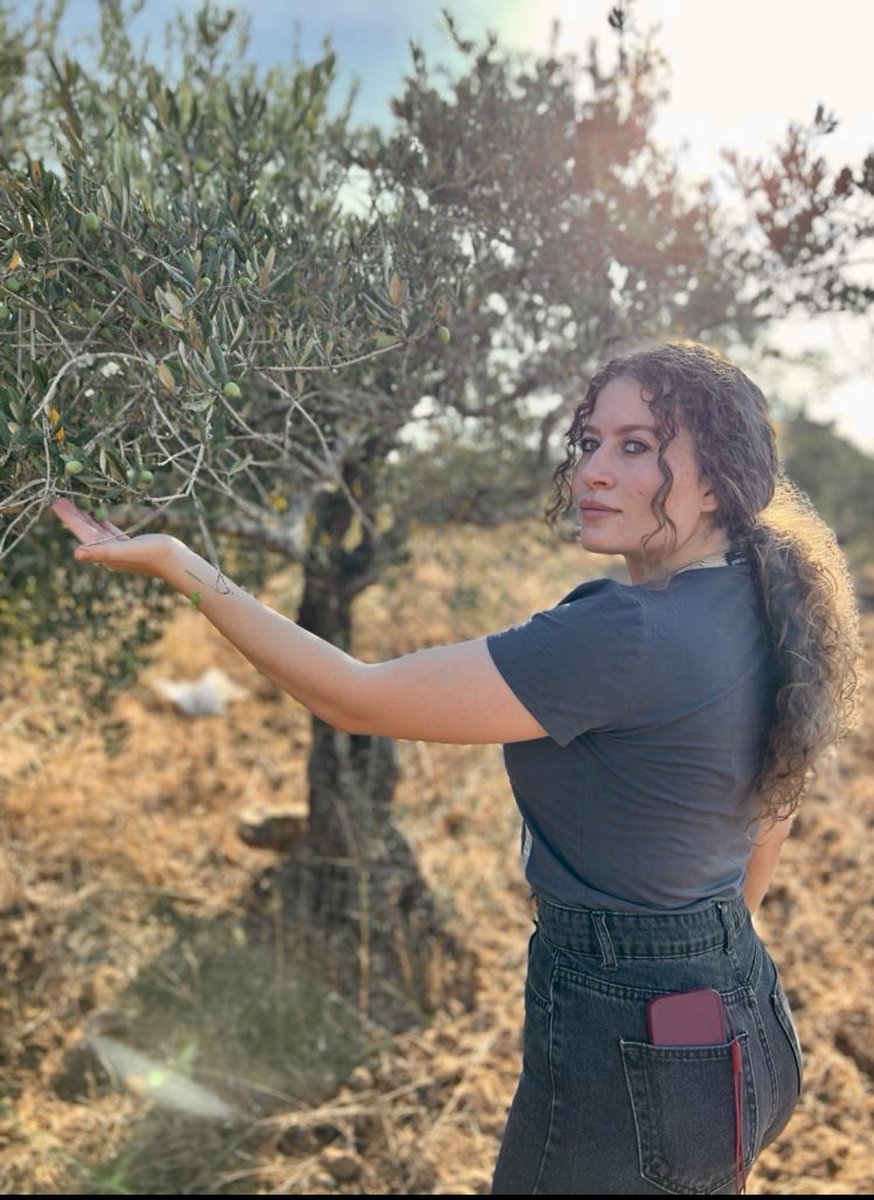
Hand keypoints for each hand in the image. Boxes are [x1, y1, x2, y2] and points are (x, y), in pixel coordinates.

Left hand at [51, 497, 179, 578]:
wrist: (175, 561)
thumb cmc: (153, 555)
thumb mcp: (124, 550)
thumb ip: (101, 552)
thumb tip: (77, 554)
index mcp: (104, 552)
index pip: (81, 532)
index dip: (68, 517)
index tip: (56, 502)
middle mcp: (107, 551)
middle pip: (85, 529)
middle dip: (73, 514)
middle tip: (60, 498)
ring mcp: (117, 548)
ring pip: (96, 528)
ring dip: (85, 515)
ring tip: (75, 501)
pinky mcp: (127, 543)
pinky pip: (109, 528)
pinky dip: (101, 520)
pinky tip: (97, 512)